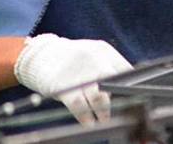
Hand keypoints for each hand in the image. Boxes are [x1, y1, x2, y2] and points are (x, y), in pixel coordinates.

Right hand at [14, 34, 132, 123]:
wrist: (40, 54)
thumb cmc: (74, 60)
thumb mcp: (92, 54)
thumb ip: (109, 66)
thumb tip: (128, 88)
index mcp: (103, 50)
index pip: (126, 70)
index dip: (131, 87)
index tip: (132, 98)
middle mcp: (93, 58)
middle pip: (114, 82)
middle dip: (120, 99)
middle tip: (122, 111)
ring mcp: (78, 71)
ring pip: (99, 96)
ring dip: (104, 112)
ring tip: (104, 120)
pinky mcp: (63, 85)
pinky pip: (79, 106)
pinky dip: (86, 118)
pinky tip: (89, 123)